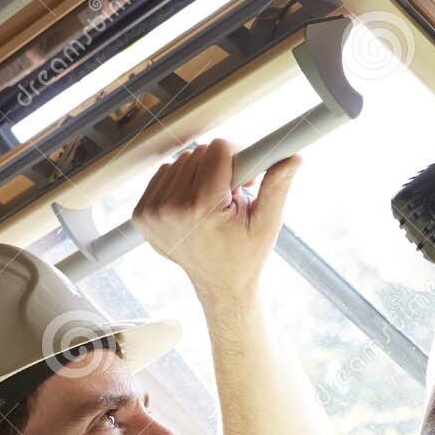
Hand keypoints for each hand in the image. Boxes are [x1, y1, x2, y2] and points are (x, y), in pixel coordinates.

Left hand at [130, 136, 301, 299]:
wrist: (220, 287)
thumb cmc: (245, 256)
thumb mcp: (266, 224)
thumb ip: (277, 187)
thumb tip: (293, 157)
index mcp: (201, 208)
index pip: (218, 148)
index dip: (236, 159)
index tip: (244, 180)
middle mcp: (171, 209)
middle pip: (198, 153)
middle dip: (218, 169)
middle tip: (229, 197)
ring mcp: (153, 213)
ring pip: (180, 162)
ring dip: (198, 176)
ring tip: (211, 205)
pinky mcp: (142, 216)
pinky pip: (162, 176)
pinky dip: (179, 184)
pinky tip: (192, 206)